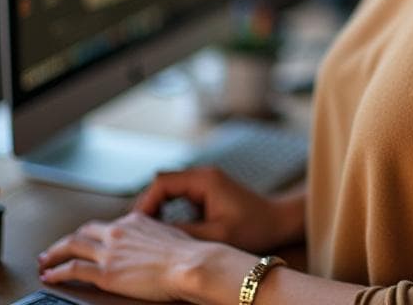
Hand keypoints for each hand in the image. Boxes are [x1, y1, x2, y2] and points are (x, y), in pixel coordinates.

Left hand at [38, 211, 217, 301]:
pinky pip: (73, 269)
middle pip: (83, 232)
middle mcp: (119, 231)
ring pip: (72, 247)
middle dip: (65, 241)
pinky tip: (49, 277)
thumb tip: (151, 243)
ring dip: (53, 255)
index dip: (89, 234)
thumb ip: (153, 235)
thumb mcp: (170, 234)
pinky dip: (57, 272)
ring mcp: (111, 251)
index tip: (83, 241)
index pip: (105, 225)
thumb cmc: (187, 254)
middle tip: (53, 250)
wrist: (189, 264)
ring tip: (43, 263)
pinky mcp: (106, 273)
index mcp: (135, 221)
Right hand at [134, 165, 303, 252]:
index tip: (136, 228)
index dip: (145, 204)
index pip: (161, 183)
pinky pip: (177, 197)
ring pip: (167, 190)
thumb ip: (184, 234)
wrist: (278, 222)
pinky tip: (162, 232)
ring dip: (155, 209)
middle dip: (146, 207)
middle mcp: (202, 175)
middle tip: (135, 234)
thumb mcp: (216, 236)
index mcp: (205, 179)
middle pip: (161, 184)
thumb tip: (152, 238)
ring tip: (144, 235)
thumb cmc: (253, 228)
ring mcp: (204, 182)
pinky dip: (166, 211)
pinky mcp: (206, 192)